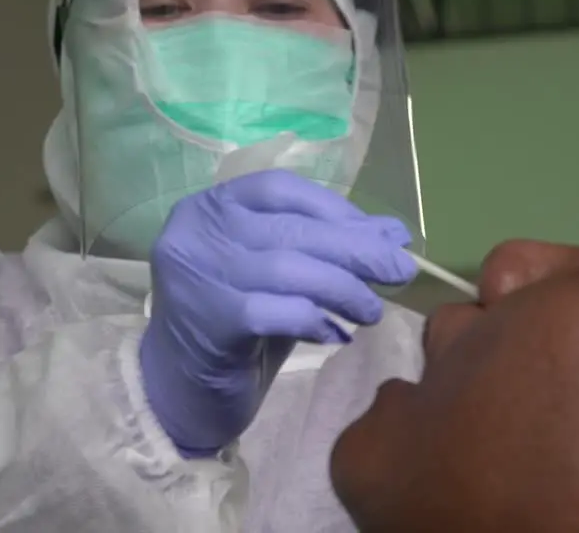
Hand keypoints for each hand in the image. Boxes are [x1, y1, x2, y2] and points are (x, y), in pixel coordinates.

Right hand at [140, 169, 416, 456]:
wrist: (177, 389)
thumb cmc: (232, 322)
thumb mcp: (280, 275)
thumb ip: (325, 249)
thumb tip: (394, 235)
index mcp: (209, 206)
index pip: (280, 189)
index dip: (336, 210)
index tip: (381, 234)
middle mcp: (196, 231)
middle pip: (291, 229)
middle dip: (356, 249)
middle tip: (400, 271)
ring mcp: (199, 274)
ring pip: (289, 268)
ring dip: (344, 288)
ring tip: (371, 310)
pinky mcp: (209, 320)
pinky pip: (279, 311)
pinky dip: (316, 319)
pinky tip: (336, 335)